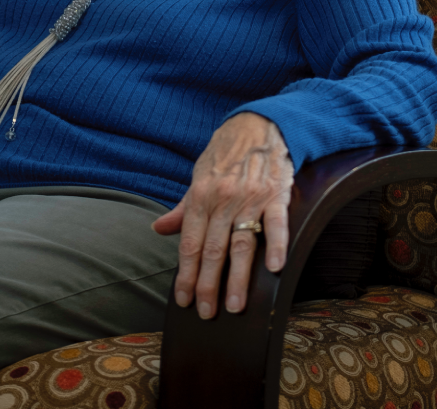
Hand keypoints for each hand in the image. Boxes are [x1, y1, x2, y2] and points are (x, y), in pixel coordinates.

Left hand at [152, 112, 291, 318]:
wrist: (258, 123)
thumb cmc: (226, 153)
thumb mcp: (198, 176)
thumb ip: (182, 208)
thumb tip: (159, 229)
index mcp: (201, 197)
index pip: (191, 243)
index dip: (186, 274)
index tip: (184, 299)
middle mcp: (224, 200)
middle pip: (214, 250)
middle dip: (208, 285)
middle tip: (206, 313)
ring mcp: (251, 198)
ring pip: (242, 243)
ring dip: (238, 278)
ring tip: (235, 305)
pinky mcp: (277, 193)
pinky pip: (277, 223)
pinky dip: (276, 245)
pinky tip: (274, 268)